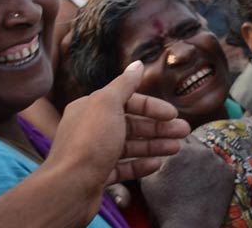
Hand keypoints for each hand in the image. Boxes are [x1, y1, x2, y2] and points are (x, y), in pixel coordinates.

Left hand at [46, 61, 190, 191]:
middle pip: (132, 124)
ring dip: (155, 145)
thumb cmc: (90, 141)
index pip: (128, 101)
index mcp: (91, 108)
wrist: (68, 188)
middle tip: (183, 132)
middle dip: (159, 127)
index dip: (152, 106)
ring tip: (176, 148)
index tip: (173, 114)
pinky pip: (123, 167)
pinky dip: (141, 165)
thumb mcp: (108, 104)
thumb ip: (125, 84)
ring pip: (131, 146)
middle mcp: (91, 129)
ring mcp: (95, 154)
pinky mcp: (98, 176)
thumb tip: (138, 64)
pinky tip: (157, 165)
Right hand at [141, 135, 234, 227]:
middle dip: (185, 149)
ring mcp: (218, 160)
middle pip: (192, 142)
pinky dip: (212, 168)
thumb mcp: (148, 181)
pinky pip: (219, 164)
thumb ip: (148, 159)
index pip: (175, 137)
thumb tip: (145, 147)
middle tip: (180, 161)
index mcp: (181, 150)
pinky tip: (204, 180)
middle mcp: (202, 150)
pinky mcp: (229, 172)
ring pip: (206, 152)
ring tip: (191, 172)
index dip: (170, 144)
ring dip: (199, 157)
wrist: (191, 224)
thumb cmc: (166, 205)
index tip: (168, 151)